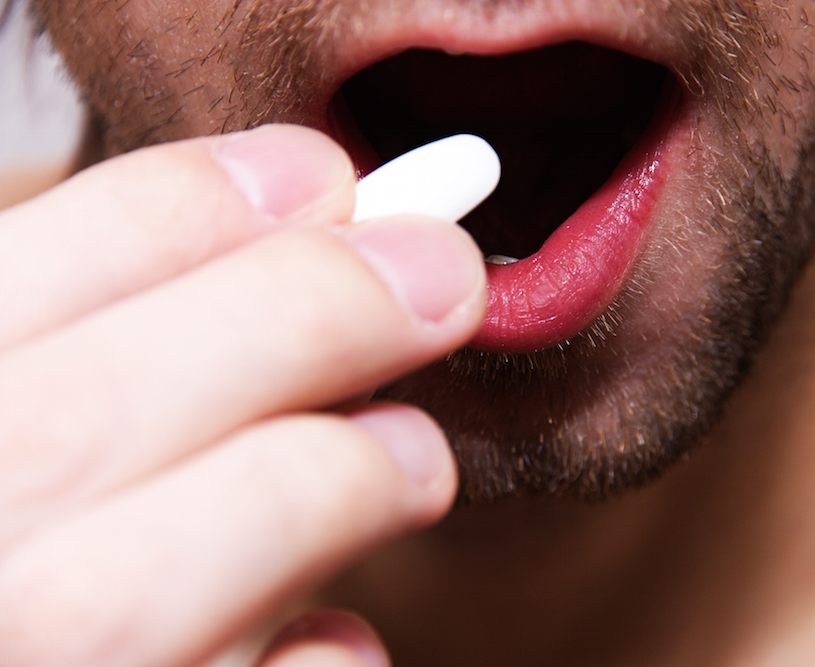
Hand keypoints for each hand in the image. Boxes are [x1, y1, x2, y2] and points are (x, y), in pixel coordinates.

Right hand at [0, 125, 486, 666]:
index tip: (323, 172)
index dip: (183, 209)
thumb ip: (135, 341)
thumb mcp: (52, 400)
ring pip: (138, 595)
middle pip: (83, 425)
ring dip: (329, 484)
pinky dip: (316, 659)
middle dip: (299, 314)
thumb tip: (329, 233)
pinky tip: (328, 629)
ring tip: (413, 456)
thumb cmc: (59, 522)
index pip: (2, 284)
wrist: (51, 648)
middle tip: (444, 269)